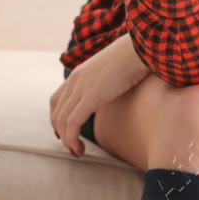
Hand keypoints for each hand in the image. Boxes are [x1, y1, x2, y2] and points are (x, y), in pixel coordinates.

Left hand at [50, 33, 150, 156]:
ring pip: (62, 120)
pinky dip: (71, 139)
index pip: (57, 99)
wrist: (142, 47)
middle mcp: (75, 80)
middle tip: (72, 146)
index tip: (64, 132)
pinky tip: (79, 149)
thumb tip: (116, 91)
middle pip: (57, 112)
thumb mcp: (115, 68)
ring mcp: (81, 87)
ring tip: (77, 152)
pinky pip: (72, 123)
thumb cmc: (135, 56)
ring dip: (67, 140)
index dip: (57, 117)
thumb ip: (108, 80)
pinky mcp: (90, 97)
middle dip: (61, 132)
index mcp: (80, 72)